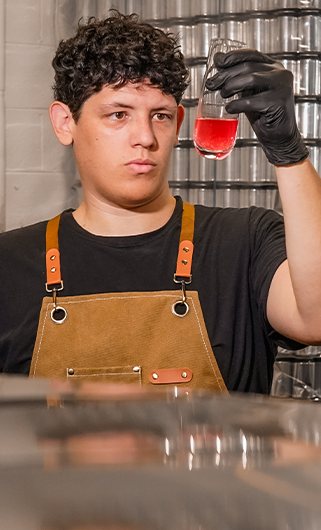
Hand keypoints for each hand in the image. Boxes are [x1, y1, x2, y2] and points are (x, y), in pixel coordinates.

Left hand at [205, 49, 308, 165]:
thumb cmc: (262, 114)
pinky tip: (230, 109)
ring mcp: (282, 86)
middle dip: (226, 75)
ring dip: (231, 86)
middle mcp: (280, 73)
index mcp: (273, 68)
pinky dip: (238, 104)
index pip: (251, 55)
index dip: (233, 56)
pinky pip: (253, 101)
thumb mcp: (248, 92)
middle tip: (211, 84)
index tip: (217, 62)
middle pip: (248, 67)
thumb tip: (218, 60)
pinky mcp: (280, 102)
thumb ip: (237, 78)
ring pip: (251, 78)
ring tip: (222, 95)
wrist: (277, 137)